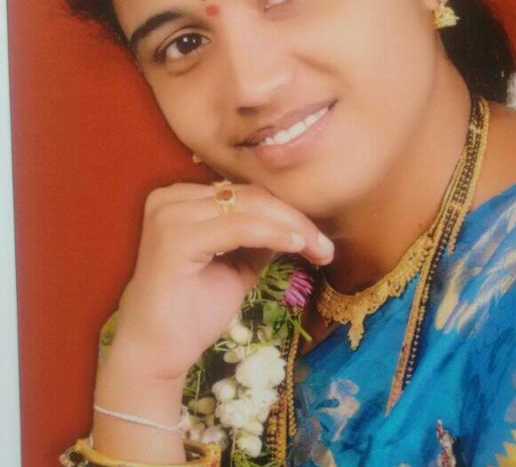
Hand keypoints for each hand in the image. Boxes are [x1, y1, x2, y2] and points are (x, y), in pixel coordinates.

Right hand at [106, 182, 333, 381]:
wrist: (155, 355)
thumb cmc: (192, 313)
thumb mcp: (235, 265)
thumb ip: (258, 238)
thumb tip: (296, 223)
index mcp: (181, 199)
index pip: (246, 194)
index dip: (286, 211)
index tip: (320, 237)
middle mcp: (170, 198)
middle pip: (250, 196)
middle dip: (295, 218)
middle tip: (326, 245)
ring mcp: (170, 214)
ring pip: (249, 208)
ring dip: (291, 227)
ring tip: (320, 248)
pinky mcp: (175, 237)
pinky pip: (239, 227)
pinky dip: (273, 234)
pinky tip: (298, 246)